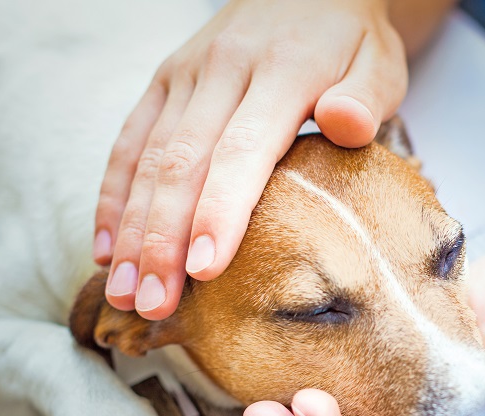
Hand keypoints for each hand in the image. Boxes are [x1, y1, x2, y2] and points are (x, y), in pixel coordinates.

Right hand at [94, 0, 406, 319]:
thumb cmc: (350, 41)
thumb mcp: (378, 62)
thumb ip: (364, 96)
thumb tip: (346, 123)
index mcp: (281, 72)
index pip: (242, 151)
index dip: (219, 212)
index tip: (204, 270)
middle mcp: (222, 71)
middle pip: (182, 164)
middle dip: (163, 241)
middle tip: (153, 304)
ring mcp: (185, 76)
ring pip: (147, 159)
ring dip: (132, 230)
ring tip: (123, 292)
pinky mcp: (164, 82)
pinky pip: (129, 141)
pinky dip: (112, 196)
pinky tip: (106, 247)